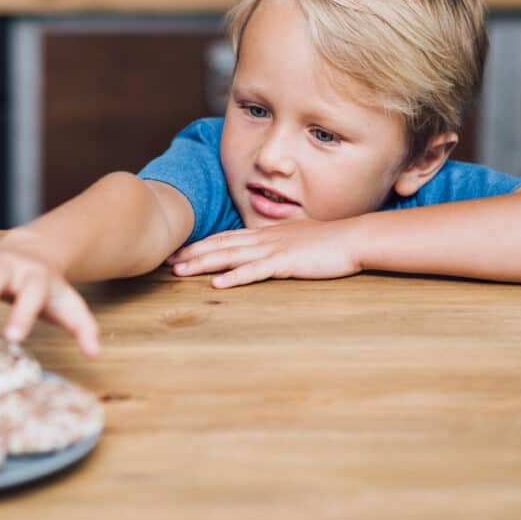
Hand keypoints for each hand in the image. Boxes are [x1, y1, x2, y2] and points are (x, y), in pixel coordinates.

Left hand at [166, 219, 362, 287]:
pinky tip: (219, 285)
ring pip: (231, 256)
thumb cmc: (328, 243)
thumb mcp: (296, 242)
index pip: (226, 239)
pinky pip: (256, 271)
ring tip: (180, 271)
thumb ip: (277, 246)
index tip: (179, 251)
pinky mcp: (286, 263)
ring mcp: (274, 249)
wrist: (353, 239)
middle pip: (221, 245)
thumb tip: (264, 254)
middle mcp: (264, 239)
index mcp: (266, 234)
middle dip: (192, 253)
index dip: (201, 245)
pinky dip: (236, 277)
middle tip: (166, 261)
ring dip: (204, 264)